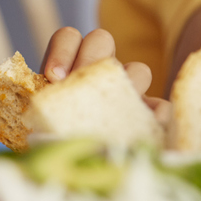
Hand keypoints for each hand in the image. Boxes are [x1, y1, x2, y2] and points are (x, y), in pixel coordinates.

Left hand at [40, 27, 169, 124]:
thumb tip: (43, 96)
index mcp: (69, 64)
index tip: (53, 76)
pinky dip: (158, 111)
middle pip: (101, 40)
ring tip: (114, 102)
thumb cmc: (48, 134)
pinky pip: (160, 105)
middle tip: (80, 79)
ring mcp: (125, 89)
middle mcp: (98, 69)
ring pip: (137, 68)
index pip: (68, 38)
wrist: (70, 162)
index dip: (62, 50)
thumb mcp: (39, 118)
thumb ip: (40, 105)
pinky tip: (152, 120)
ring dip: (128, 79)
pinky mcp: (146, 115)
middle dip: (91, 55)